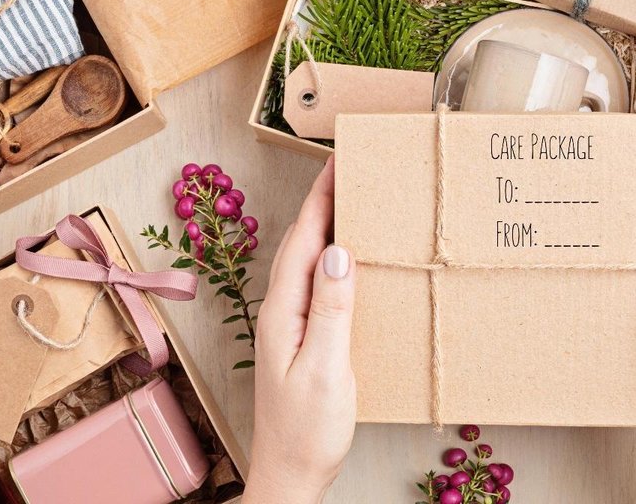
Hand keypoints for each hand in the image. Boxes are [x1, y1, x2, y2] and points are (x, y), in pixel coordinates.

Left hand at [244, 158, 355, 503]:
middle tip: (350, 170)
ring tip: (354, 203)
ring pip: (308, 263)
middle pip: (302, 244)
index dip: (321, 199)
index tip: (338, 162)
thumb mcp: (325, 368)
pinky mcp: (302, 340)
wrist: (290, 474)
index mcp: (283, 311)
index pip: (304, 240)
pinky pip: (317, 286)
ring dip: (328, 229)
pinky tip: (352, 264)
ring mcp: (290, 326)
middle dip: (324, 203)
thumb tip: (339, 251)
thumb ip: (331, 309)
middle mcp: (281, 311)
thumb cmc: (307, 430)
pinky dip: (333, 262)